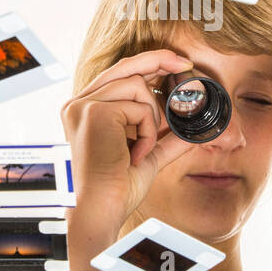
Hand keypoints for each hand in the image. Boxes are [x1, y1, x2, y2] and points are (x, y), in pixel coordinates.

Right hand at [60, 49, 196, 270]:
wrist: (99, 211)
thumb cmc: (115, 190)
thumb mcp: (146, 156)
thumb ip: (166, 140)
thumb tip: (192, 130)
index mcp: (85, 110)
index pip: (118, 75)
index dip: (148, 64)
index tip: (175, 63)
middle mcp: (79, 103)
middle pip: (125, 66)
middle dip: (158, 59)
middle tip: (184, 62)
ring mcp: (84, 105)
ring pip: (137, 86)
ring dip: (152, 119)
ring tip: (142, 148)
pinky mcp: (95, 112)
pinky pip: (140, 107)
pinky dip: (148, 132)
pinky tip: (136, 154)